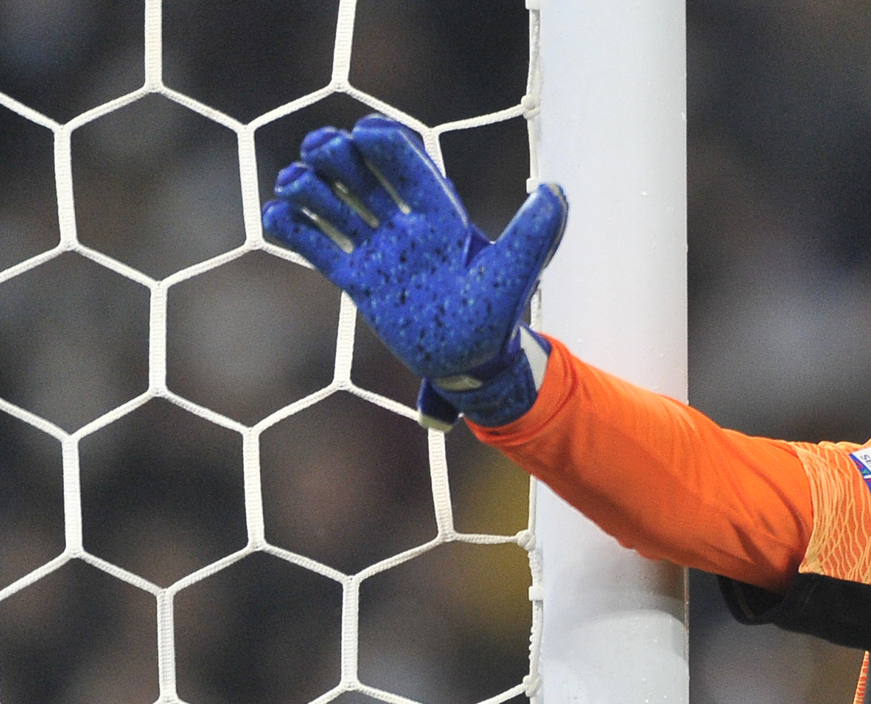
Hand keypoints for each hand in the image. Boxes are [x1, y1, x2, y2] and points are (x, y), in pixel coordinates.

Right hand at [259, 115, 566, 427]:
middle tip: (320, 150)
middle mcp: (406, 227)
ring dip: (310, 186)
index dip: (384, 142)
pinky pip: (318, 247)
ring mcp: (379, 253)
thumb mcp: (514, 273)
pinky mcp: (358, 282)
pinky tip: (278, 217)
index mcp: (440, 216)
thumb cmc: (496, 318)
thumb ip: (534, 234)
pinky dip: (293, 228)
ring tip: (294, 185)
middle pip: (363, 174)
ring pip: (335, 205)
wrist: (471, 366)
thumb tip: (554, 191)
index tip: (364, 132)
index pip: (407, 164)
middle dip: (337, 154)